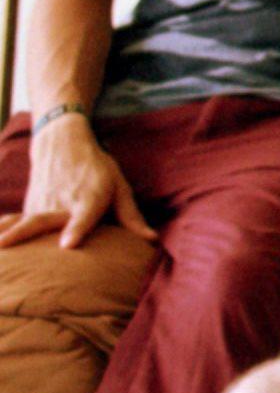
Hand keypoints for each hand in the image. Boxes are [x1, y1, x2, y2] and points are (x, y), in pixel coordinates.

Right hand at [0, 114, 156, 248]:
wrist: (62, 143)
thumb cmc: (97, 170)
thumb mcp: (119, 187)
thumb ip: (131, 216)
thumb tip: (151, 241)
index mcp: (90, 198)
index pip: (83, 216)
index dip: (76, 230)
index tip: (68, 245)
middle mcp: (62, 202)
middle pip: (42, 220)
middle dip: (27, 234)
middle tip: (8, 246)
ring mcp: (40, 204)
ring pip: (24, 222)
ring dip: (11, 236)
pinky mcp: (28, 207)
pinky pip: (16, 222)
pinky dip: (6, 232)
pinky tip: (0, 249)